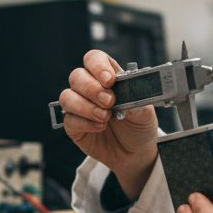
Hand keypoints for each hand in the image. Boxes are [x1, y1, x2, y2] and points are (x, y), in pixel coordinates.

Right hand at [58, 49, 157, 198]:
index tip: (109, 80)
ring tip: (106, 117)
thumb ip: (136, 100)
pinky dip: (85, 123)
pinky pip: (69, 119)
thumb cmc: (139, 126)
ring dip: (86, 106)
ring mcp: (80, 106)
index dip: (98, 66)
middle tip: (109, 102)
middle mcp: (90, 88)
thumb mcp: (145, 111)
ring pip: (67, 97)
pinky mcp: (74, 126)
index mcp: (108, 77)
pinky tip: (100, 127)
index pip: (94, 59)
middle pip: (77, 76)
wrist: (136, 153)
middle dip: (92, 88)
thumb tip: (125, 94)